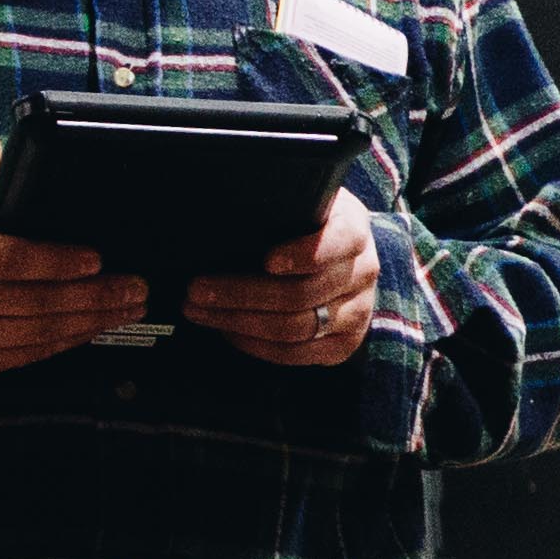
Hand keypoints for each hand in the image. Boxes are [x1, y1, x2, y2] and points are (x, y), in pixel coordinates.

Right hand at [0, 138, 142, 382]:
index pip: (7, 259)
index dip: (56, 260)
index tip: (96, 256)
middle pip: (33, 300)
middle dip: (93, 294)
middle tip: (136, 284)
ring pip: (37, 332)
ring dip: (91, 321)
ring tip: (129, 305)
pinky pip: (28, 355)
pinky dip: (67, 342)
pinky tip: (95, 327)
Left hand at [178, 188, 382, 368]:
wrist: (344, 256)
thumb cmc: (308, 225)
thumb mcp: (303, 204)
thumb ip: (278, 208)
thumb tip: (219, 216)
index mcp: (353, 229)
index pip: (336, 243)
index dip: (302, 255)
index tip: (267, 261)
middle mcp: (363, 272)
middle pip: (301, 294)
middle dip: (241, 294)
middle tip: (196, 289)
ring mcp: (358, 312)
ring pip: (295, 329)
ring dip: (239, 322)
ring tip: (200, 311)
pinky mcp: (344, 344)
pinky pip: (297, 354)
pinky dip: (256, 346)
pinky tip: (228, 330)